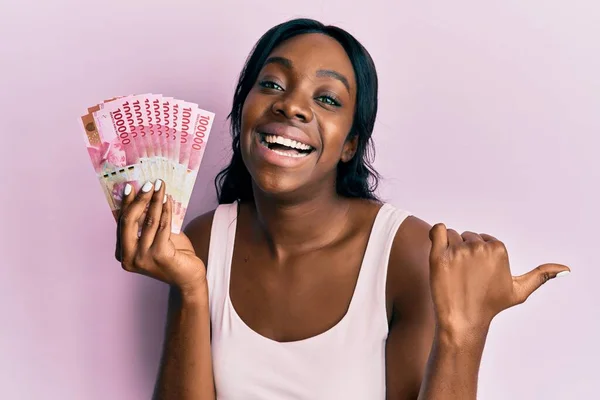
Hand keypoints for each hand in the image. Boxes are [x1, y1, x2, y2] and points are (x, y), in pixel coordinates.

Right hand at [114, 179, 206, 295]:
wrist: (189, 278)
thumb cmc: (173, 256)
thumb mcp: (156, 238)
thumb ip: (148, 223)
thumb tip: (146, 196)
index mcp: (124, 254)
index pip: (122, 223)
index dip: (126, 204)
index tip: (130, 187)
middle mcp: (129, 258)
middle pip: (129, 221)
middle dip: (139, 199)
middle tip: (148, 183)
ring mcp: (143, 258)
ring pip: (148, 221)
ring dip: (155, 200)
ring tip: (160, 186)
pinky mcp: (160, 255)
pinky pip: (163, 226)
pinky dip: (166, 210)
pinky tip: (168, 199)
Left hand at [428, 223, 569, 336]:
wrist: (463, 321)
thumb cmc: (491, 306)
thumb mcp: (519, 291)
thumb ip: (541, 275)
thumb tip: (565, 269)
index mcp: (498, 249)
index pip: (483, 239)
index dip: (479, 255)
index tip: (478, 273)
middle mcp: (479, 247)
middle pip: (467, 236)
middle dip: (464, 251)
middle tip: (465, 275)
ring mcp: (458, 251)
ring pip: (452, 236)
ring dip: (450, 248)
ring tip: (453, 271)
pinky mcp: (439, 255)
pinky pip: (437, 230)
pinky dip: (437, 234)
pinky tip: (438, 247)